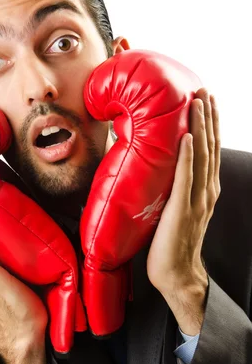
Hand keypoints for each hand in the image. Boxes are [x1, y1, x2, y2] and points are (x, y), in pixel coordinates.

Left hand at [146, 88, 220, 334]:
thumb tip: (154, 166)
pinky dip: (188, 156)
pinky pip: (186, 178)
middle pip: (209, 147)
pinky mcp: (182, 209)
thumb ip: (171, 188)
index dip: (209, 124)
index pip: (209, 151)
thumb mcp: (174, 209)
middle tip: (204, 90)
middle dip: (208, 117)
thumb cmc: (171, 243)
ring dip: (200, 127)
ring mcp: (197, 200)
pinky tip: (187, 137)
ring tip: (198, 102)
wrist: (177, 274)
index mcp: (204, 190)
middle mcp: (206, 191)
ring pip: (201, 156)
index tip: (205, 100)